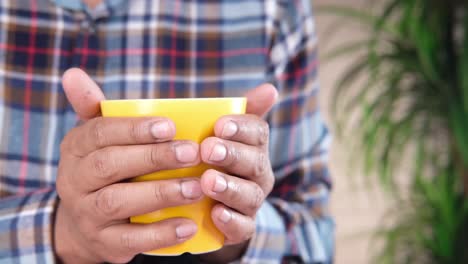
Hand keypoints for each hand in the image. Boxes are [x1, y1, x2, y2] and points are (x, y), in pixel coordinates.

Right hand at [54, 69, 202, 262]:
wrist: (88, 222)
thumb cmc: (106, 169)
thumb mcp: (98, 138)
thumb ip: (94, 108)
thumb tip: (73, 73)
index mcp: (76, 148)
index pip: (99, 133)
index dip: (134, 129)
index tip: (170, 125)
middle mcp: (74, 180)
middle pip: (108, 166)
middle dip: (153, 158)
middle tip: (192, 152)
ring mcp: (87, 214)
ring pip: (117, 202)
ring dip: (160, 193)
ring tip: (196, 186)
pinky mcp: (104, 244)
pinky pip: (129, 241)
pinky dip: (159, 234)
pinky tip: (188, 225)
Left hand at [199, 84, 277, 262]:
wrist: (209, 205)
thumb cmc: (215, 161)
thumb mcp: (223, 134)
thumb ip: (242, 111)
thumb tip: (271, 88)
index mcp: (254, 147)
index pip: (257, 133)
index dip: (241, 128)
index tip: (220, 124)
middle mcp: (258, 174)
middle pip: (254, 162)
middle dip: (232, 155)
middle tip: (208, 149)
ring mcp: (251, 201)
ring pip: (249, 195)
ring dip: (229, 188)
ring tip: (208, 182)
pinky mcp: (242, 227)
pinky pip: (243, 227)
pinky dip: (231, 221)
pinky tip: (215, 213)